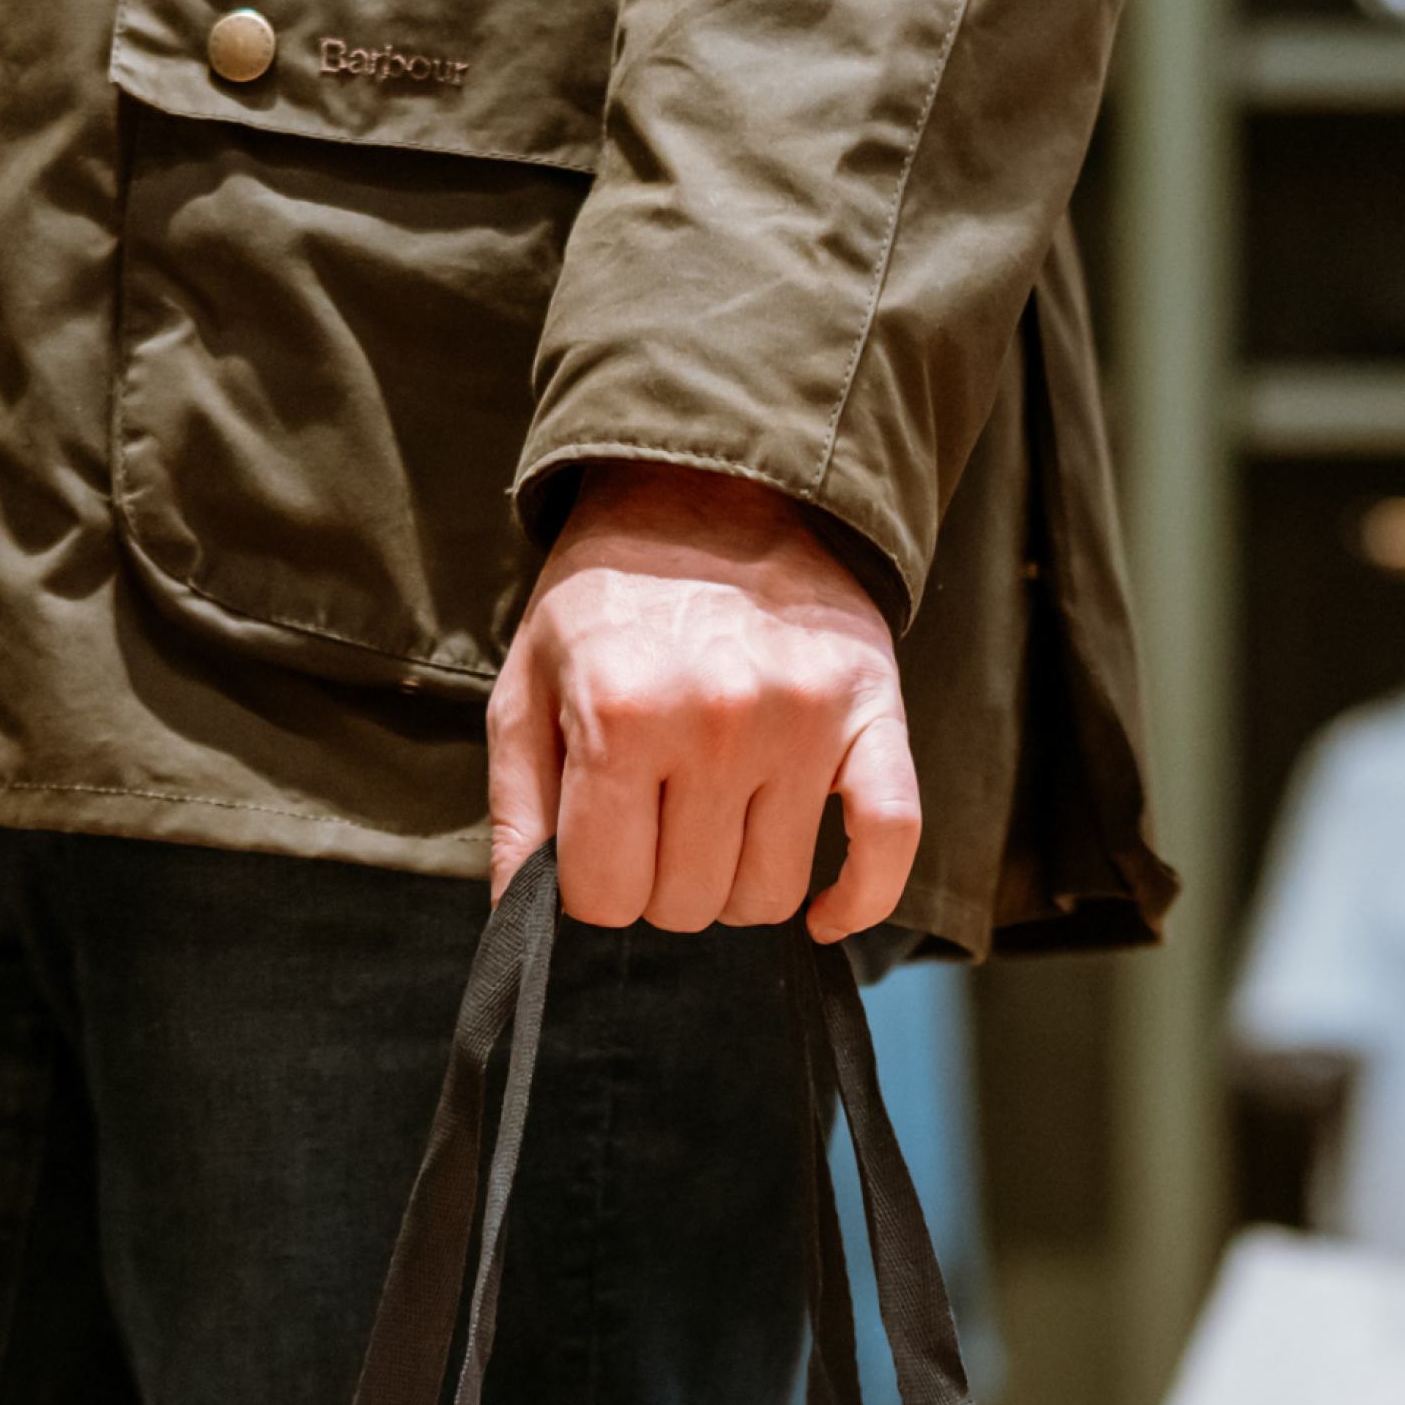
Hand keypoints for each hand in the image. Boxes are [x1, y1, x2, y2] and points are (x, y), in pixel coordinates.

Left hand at [488, 464, 919, 939]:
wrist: (718, 486)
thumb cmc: (608, 602)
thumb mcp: (528, 687)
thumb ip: (518, 809)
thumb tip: (516, 919)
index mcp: (621, 714)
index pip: (606, 898)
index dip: (595, 888)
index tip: (601, 846)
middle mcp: (717, 720)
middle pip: (687, 904)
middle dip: (661, 885)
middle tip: (658, 820)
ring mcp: (804, 719)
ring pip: (769, 895)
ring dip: (739, 884)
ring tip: (720, 820)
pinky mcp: (874, 714)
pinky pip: (888, 843)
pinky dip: (859, 899)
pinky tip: (825, 914)